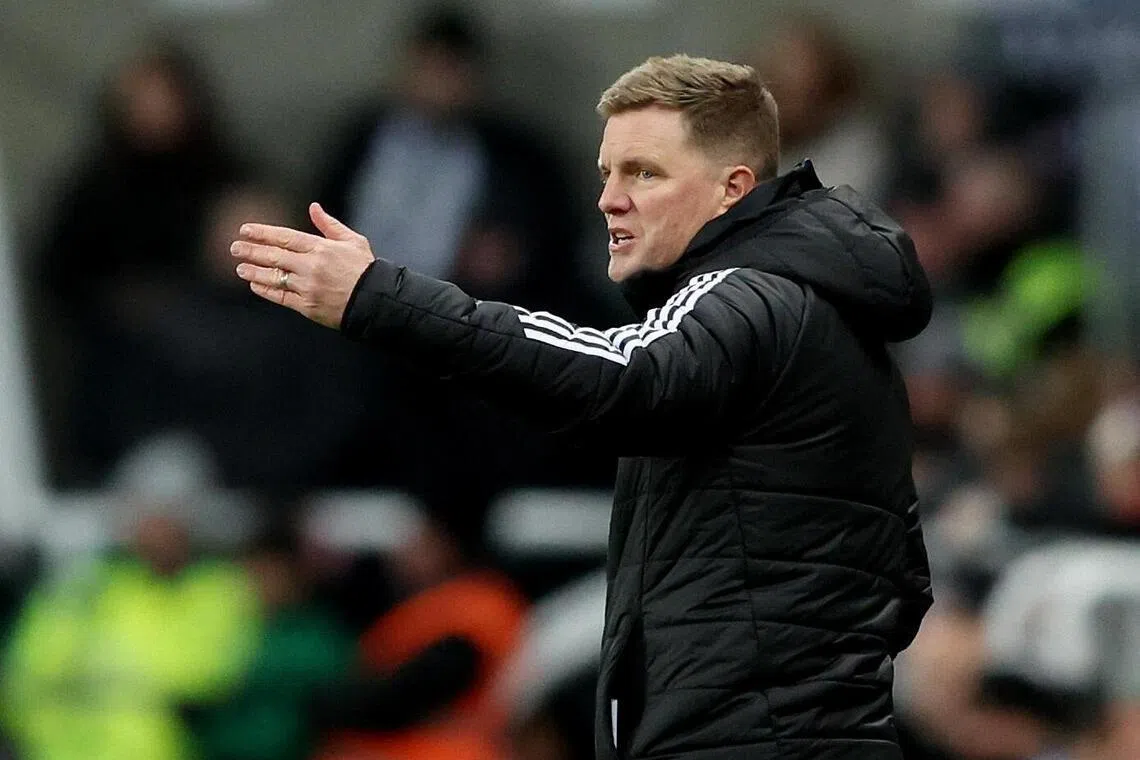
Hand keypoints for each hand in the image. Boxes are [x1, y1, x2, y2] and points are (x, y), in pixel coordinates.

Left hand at [231, 202, 374, 328]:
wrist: (376, 301)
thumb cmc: (366, 270)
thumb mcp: (353, 241)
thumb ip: (329, 225)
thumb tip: (313, 207)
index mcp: (321, 248)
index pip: (285, 237)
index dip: (262, 233)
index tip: (245, 230)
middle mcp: (312, 266)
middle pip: (274, 256)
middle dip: (252, 251)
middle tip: (234, 248)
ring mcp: (308, 287)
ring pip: (274, 277)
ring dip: (254, 272)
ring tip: (240, 268)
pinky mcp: (308, 306)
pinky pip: (281, 297)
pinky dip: (266, 291)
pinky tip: (255, 285)